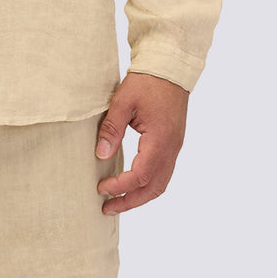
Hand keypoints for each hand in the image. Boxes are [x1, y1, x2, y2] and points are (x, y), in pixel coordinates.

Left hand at [95, 71, 188, 214]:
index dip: (120, 186)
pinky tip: (133, 183)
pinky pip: (164, 172)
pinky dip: (148, 184)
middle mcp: (171, 148)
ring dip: (140, 196)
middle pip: (154, 187)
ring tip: (119, 201)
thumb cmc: (146, 82)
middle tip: (108, 208)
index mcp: (160, 140)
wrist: (169, 69)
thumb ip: (111, 130)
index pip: (140, 175)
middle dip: (131, 201)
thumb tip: (101, 155)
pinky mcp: (173, 143)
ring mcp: (175, 147)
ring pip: (161, 183)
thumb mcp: (122, 103)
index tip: (101, 188)